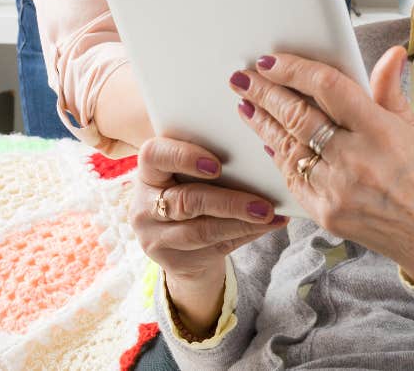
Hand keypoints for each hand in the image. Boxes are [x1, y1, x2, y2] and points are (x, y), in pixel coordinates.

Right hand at [130, 136, 287, 334]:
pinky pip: (212, 247)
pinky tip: (268, 225)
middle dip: (229, 202)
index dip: (184, 157)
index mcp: (149, 169)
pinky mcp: (170, 261)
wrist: (181, 241)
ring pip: (201, 231)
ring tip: (270, 215)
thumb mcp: (192, 173)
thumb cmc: (194, 188)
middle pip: (186, 200)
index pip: (154, 155)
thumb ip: (214, 162)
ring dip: (241, 222)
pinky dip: (245, 234)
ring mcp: (152, 236)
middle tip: (263, 204)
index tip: (217, 165)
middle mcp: (144, 203)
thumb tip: (262, 153)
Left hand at [229, 48, 413, 286]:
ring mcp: (337, 191)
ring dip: (263, 123)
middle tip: (245, 77)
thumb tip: (389, 54)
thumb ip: (391, 93)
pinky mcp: (327, 215)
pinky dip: (278, 156)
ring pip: (287, 147)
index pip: (327, 88)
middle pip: (298, 116)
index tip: (272, 60)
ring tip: (246, 103)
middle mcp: (356, 161)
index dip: (295, 70)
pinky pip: (292, 179)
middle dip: (266, 92)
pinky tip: (268, 140)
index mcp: (382, 132)